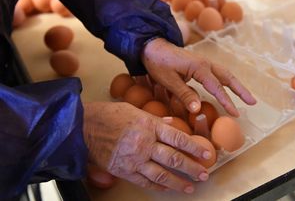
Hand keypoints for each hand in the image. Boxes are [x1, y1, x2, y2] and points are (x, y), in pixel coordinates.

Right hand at [83, 102, 210, 192]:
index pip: (178, 137)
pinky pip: (145, 181)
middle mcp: (144, 143)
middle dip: (192, 167)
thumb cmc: (109, 115)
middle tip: (204, 173)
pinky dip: (159, 186)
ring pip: (162, 174)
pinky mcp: (124, 171)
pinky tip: (168, 189)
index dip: (194, 147)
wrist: (82, 127)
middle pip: (174, 158)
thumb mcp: (135, 110)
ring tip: (191, 186)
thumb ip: (156, 119)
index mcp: (149, 126)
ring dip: (179, 182)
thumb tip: (172, 124)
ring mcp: (134, 159)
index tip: (207, 153)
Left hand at [141, 38, 255, 116]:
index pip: (216, 87)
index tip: (235, 113)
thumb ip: (184, 94)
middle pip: (228, 77)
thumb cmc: (158, 63)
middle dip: (241, 90)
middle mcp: (206, 63)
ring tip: (247, 97)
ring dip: (237, 85)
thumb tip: (198, 109)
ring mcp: (204, 62)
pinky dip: (227, 81)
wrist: (151, 46)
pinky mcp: (200, 64)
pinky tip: (229, 88)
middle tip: (253, 102)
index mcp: (199, 67)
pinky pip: (218, 73)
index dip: (226, 101)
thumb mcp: (168, 80)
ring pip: (225, 74)